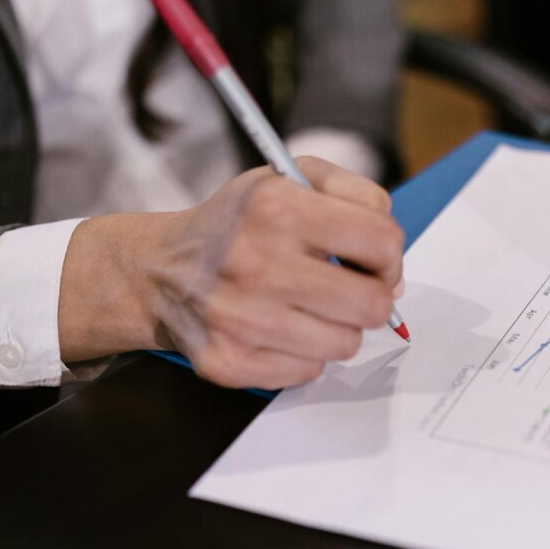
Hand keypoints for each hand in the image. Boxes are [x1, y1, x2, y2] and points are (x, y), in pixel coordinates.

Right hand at [58, 157, 403, 388]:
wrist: (158, 270)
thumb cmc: (238, 224)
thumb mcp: (290, 177)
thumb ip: (356, 196)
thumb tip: (391, 266)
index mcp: (275, 207)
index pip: (381, 242)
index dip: (389, 256)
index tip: (374, 262)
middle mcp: (256, 262)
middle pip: (372, 304)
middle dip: (371, 298)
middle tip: (350, 290)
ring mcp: (240, 318)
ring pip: (345, 344)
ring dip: (337, 327)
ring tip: (307, 307)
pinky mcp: (230, 361)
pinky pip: (309, 370)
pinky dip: (304, 353)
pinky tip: (279, 329)